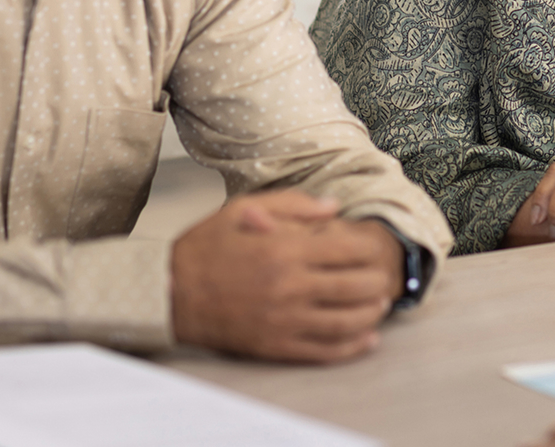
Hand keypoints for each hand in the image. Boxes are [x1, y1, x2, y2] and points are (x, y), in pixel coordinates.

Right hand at [170, 189, 402, 362]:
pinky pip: (324, 351)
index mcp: (285, 249)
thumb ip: (294, 204)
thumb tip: (333, 207)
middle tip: (386, 278)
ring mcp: (284, 320)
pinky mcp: (276, 346)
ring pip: (347, 322)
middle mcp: (289, 286)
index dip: (370, 249)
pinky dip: (352, 347)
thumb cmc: (207, 247)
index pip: (348, 249)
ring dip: (372, 314)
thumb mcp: (245, 208)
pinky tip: (367, 339)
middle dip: (378, 282)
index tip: (376, 248)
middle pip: (356, 287)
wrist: (169, 292)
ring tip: (380, 305)